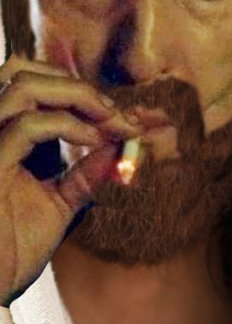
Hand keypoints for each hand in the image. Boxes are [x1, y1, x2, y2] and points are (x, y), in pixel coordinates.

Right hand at [0, 54, 142, 305]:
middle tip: (118, 113)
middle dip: (78, 85)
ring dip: (78, 94)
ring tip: (112, 120)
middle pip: (22, 70)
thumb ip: (85, 172)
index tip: (127, 117)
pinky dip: (70, 125)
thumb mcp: (57, 203)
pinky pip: (29, 124)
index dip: (80, 92)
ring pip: (23, 82)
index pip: (31, 86)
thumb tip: (120, 144)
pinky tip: (95, 142)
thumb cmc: (9, 253)